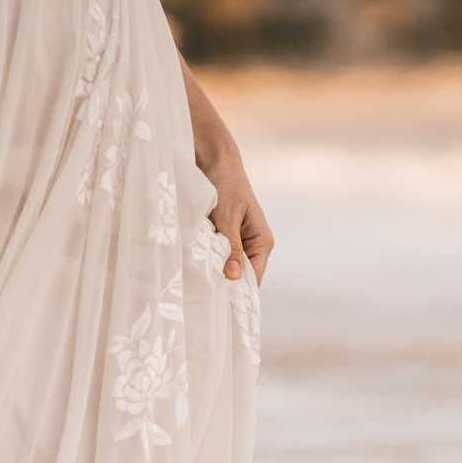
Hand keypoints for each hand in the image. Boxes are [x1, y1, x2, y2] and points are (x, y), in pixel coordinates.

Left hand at [204, 157, 272, 284]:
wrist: (217, 162)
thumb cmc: (226, 186)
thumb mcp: (227, 218)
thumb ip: (231, 248)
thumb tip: (234, 277)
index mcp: (262, 242)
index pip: (254, 279)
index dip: (239, 291)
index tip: (219, 300)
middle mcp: (255, 245)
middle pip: (242, 276)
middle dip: (225, 282)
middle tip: (204, 292)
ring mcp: (241, 242)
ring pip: (229, 267)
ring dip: (216, 270)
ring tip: (200, 278)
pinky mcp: (228, 237)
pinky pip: (221, 256)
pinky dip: (211, 259)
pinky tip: (198, 263)